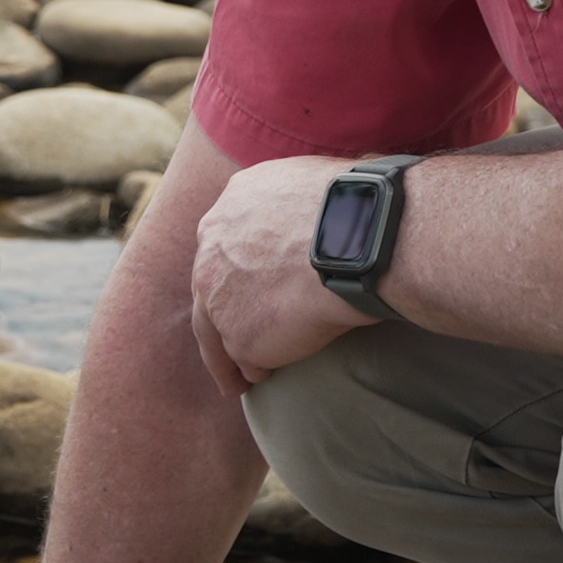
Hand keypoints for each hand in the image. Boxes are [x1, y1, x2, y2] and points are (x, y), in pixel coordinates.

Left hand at [187, 152, 376, 392]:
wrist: (355, 238)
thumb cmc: (354, 207)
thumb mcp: (309, 181)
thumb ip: (295, 200)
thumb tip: (333, 201)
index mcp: (229, 209)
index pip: (222, 249)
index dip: (232, 273)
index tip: (239, 290)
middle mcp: (211, 251)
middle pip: (207, 294)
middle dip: (217, 320)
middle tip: (224, 344)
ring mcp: (219, 297)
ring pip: (217, 335)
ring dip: (228, 359)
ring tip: (237, 381)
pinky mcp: (238, 336)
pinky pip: (247, 360)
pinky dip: (258, 369)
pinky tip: (264, 378)